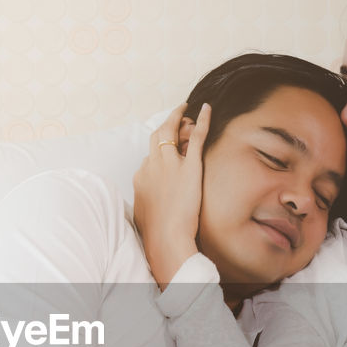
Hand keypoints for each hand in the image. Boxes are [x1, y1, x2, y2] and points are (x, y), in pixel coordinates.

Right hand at [132, 102, 210, 288]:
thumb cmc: (156, 233)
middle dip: (166, 127)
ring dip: (180, 121)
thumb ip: (145, 202)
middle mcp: (152, 165)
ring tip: (187, 116)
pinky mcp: (190, 166)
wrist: (166, 238)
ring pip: (172, 131)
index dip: (159, 152)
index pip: (148, 156)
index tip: (167, 153)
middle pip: (156, 136)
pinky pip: (196, 137)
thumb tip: (148, 204)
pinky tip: (205, 108)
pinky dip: (201, 120)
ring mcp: (170, 163)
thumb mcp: (143, 214)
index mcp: (141, 176)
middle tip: (177, 122)